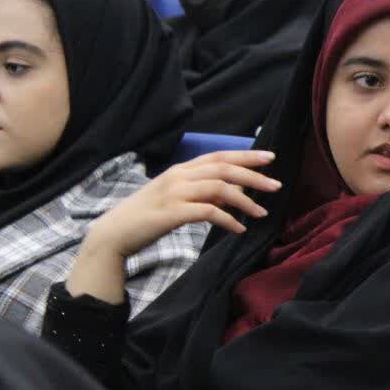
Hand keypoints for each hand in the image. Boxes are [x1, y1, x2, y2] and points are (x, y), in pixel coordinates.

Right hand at [68, 150, 279, 303]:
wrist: (113, 234)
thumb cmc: (147, 217)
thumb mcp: (177, 198)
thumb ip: (203, 193)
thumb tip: (233, 193)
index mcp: (181, 170)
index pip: (219, 156)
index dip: (246, 155)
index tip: (270, 157)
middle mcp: (179, 176)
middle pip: (224, 168)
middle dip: (254, 174)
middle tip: (276, 185)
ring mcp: (174, 193)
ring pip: (219, 188)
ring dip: (245, 200)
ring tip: (262, 212)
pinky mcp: (171, 213)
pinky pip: (208, 212)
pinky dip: (228, 219)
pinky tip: (239, 228)